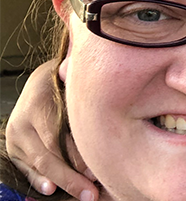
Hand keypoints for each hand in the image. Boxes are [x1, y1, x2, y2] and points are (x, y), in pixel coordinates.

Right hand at [5, 60, 98, 200]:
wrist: (45, 82)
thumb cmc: (68, 84)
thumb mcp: (73, 81)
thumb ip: (75, 84)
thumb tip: (72, 70)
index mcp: (39, 102)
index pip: (57, 137)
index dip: (78, 157)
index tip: (97, 172)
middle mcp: (22, 120)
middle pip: (48, 155)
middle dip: (72, 177)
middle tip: (92, 192)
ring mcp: (16, 136)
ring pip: (40, 164)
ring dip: (62, 180)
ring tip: (83, 193)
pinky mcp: (14, 149)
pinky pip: (28, 169)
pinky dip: (40, 181)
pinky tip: (51, 190)